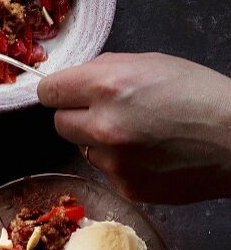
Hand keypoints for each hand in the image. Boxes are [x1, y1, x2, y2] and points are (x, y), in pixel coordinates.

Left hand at [38, 53, 230, 202]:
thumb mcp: (152, 63)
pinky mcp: (127, 187)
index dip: (60, 91)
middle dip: (77, 116)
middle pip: (59, 123)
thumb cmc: (202, 95)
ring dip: (100, 142)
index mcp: (107, 86)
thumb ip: (106, 70)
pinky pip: (108, 171)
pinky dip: (122, 163)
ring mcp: (114, 162)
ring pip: (84, 149)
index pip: (48, 91)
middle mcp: (103, 126)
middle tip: (107, 112)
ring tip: (140, 134)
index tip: (69, 93)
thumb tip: (76, 81)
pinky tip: (153, 154)